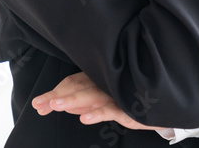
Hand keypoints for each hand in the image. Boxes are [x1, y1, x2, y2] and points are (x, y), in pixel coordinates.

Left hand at [31, 71, 167, 130]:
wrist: (159, 105)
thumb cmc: (126, 100)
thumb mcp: (99, 101)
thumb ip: (78, 102)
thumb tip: (52, 104)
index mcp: (98, 79)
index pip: (73, 82)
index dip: (56, 91)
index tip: (39, 103)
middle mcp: (106, 83)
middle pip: (79, 87)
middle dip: (59, 96)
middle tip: (41, 104)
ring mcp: (117, 94)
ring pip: (92, 96)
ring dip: (74, 101)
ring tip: (56, 106)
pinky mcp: (129, 107)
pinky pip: (112, 109)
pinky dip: (98, 113)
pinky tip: (85, 118)